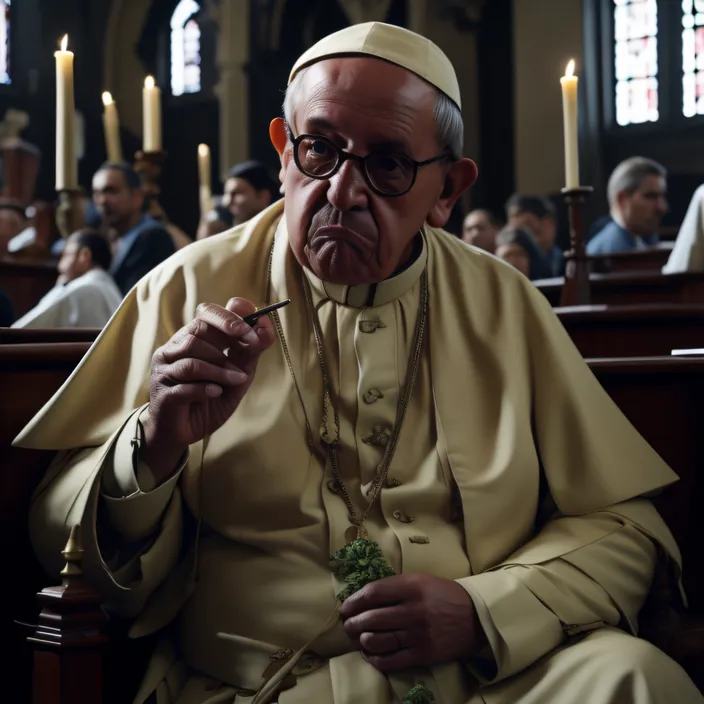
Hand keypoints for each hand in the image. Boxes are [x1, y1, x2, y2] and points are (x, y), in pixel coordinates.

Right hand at [142, 297, 274, 479]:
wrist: (184, 433)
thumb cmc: (210, 399)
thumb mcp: (237, 375)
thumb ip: (250, 352)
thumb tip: (266, 325)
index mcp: (191, 339)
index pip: (206, 313)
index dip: (229, 317)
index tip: (251, 329)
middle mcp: (174, 350)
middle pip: (197, 329)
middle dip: (227, 336)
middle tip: (250, 348)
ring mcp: (164, 371)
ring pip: (192, 357)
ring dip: (221, 368)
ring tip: (238, 380)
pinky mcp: (163, 394)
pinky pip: (184, 386)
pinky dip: (205, 388)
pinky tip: (216, 392)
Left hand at [340, 573, 485, 671]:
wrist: (475, 617)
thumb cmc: (442, 595)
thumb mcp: (419, 580)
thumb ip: (394, 586)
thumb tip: (363, 597)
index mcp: (412, 587)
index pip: (373, 593)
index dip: (354, 601)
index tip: (346, 606)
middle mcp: (413, 611)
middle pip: (372, 618)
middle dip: (353, 623)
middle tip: (346, 625)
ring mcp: (418, 635)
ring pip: (378, 641)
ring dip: (360, 641)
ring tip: (356, 638)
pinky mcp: (422, 655)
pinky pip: (391, 660)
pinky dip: (375, 658)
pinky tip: (368, 653)